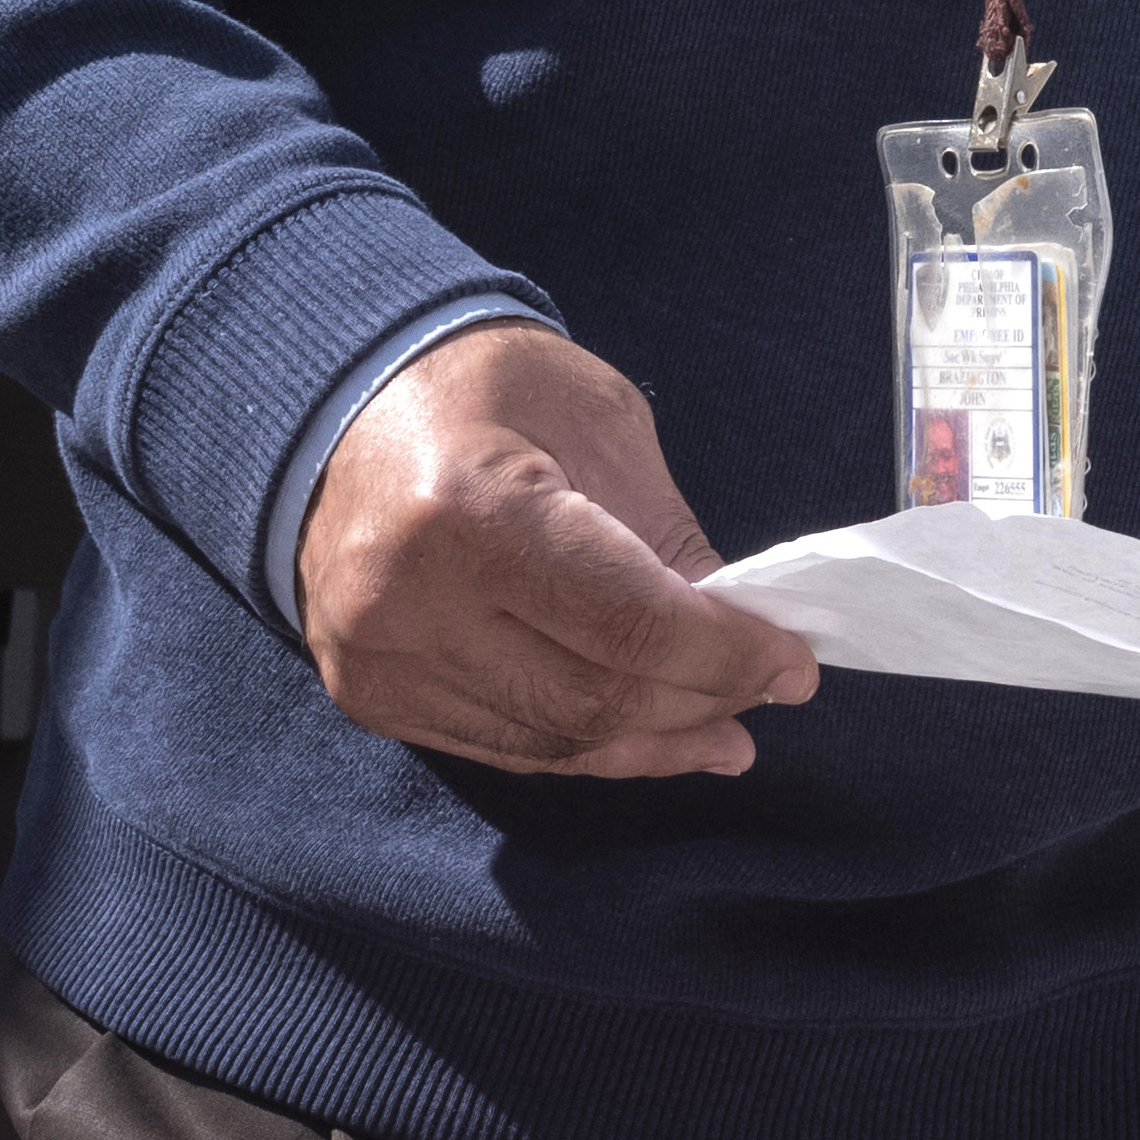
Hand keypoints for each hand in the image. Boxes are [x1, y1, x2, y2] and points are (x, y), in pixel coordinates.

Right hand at [296, 319, 816, 777]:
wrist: (344, 404)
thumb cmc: (485, 389)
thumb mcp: (599, 423)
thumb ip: (664, 533)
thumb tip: (736, 627)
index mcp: (470, 512)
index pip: (628, 623)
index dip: (726, 653)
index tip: (795, 661)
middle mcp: (409, 603)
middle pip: (592, 698)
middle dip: (702, 698)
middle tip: (771, 688)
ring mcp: (379, 662)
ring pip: (549, 741)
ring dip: (653, 743)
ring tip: (728, 730)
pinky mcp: (371, 695)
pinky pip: (502, 746)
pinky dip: (587, 750)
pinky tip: (650, 741)